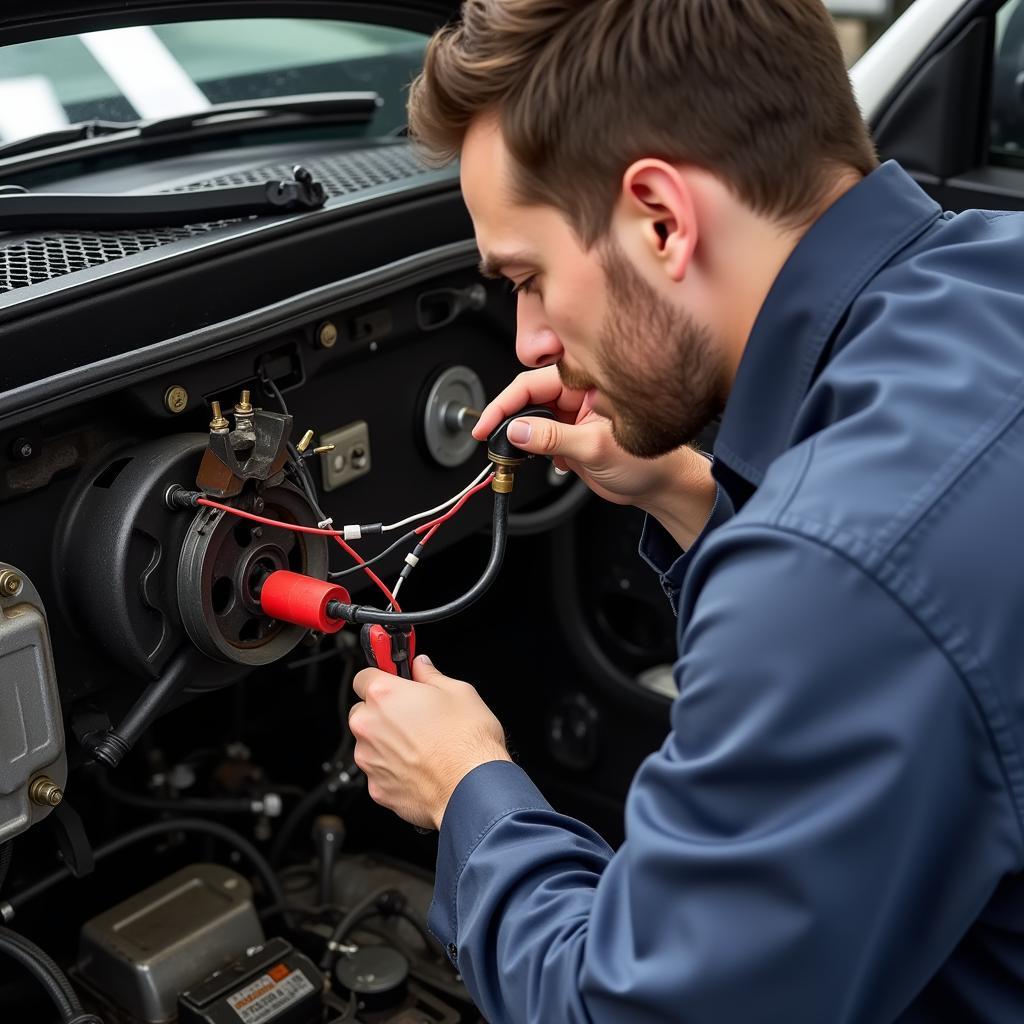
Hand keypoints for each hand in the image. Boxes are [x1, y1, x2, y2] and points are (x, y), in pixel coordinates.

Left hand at [349, 655, 510, 829]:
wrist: (472, 789)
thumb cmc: (467, 742)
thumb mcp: (458, 692)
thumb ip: (431, 675)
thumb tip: (422, 667)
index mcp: (385, 695)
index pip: (364, 677)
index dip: (382, 678)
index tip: (394, 682)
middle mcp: (369, 727)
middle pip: (363, 712)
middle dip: (383, 712)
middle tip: (414, 716)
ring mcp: (370, 760)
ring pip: (369, 744)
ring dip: (387, 742)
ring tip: (422, 745)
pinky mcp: (376, 788)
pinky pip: (379, 772)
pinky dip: (393, 769)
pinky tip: (420, 767)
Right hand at [473, 366, 716, 548]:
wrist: (662, 489)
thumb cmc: (649, 462)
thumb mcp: (595, 448)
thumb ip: (552, 437)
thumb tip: (516, 430)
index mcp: (587, 386)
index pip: (534, 384)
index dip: (506, 403)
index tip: (487, 424)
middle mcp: (578, 398)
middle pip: (529, 399)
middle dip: (508, 419)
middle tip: (492, 440)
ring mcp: (573, 418)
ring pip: (533, 419)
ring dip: (520, 437)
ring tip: (513, 455)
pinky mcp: (571, 437)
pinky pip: (541, 438)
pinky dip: (534, 451)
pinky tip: (545, 462)